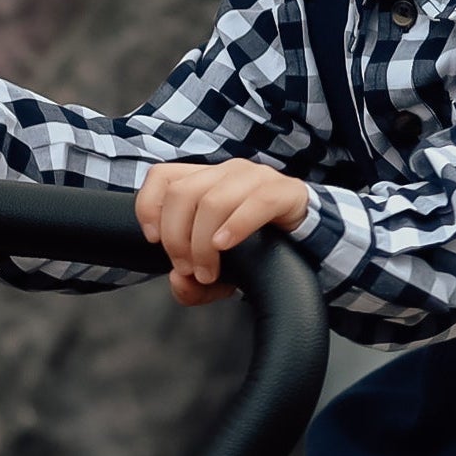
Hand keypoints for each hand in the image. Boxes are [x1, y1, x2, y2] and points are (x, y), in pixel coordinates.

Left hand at [135, 157, 310, 304]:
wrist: (306, 245)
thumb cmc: (255, 251)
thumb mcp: (216, 273)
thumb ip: (191, 284)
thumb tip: (178, 281)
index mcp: (205, 180)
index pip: (162, 176)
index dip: (149, 207)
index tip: (152, 240)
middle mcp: (227, 172)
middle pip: (183, 193)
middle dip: (177, 237)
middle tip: (187, 268)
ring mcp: (256, 177)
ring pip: (213, 200)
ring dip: (203, 242)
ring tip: (208, 271)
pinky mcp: (284, 191)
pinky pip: (256, 202)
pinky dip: (236, 226)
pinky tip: (226, 246)